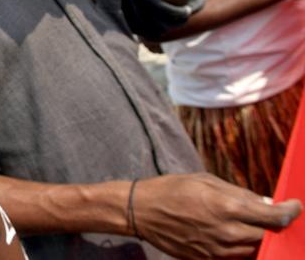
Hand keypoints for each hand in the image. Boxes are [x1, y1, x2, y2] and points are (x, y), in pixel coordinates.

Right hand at [133, 173, 300, 258]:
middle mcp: (226, 232)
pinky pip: (236, 257)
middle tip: (275, 216)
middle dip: (276, 226)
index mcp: (226, 207)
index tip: (296, 206)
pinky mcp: (208, 259)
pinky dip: (244, 247)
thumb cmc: (172, 189)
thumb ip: (238, 192)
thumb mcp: (205, 180)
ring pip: (254, 250)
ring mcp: (217, 250)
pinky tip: (238, 235)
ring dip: (261, 238)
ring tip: (255, 225)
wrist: (141, 211)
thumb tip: (266, 203)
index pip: (273, 217)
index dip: (291, 211)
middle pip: (268, 236)